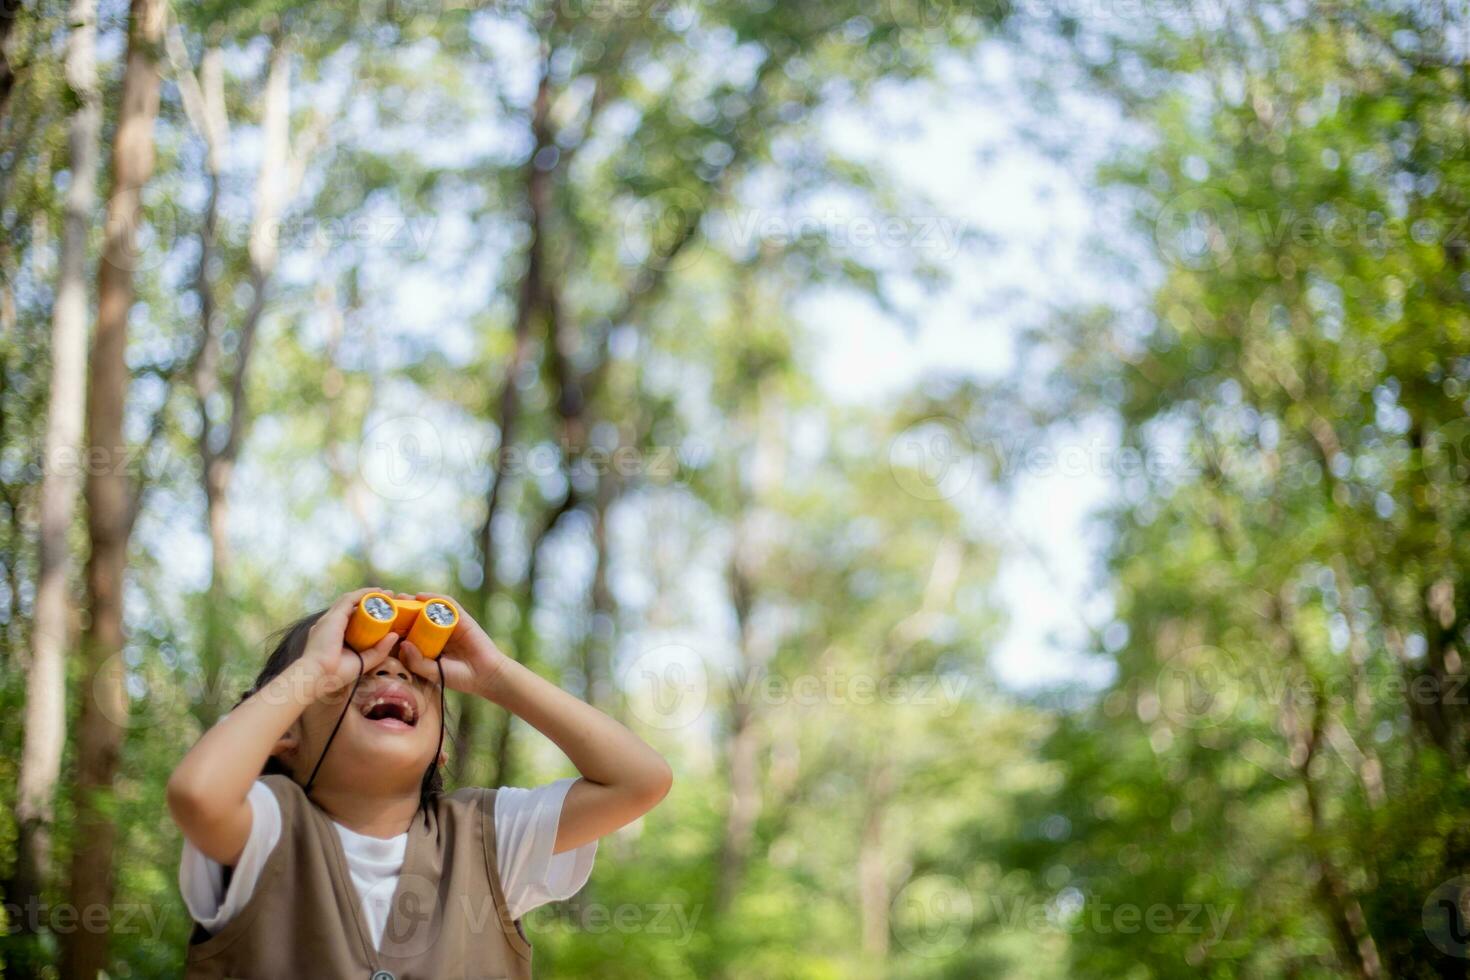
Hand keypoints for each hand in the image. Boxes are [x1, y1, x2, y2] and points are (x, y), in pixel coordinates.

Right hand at [301, 587, 399, 696]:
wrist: (317, 675)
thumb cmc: (336, 674)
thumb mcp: (363, 661)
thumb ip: (379, 650)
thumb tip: (394, 635)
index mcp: (333, 635)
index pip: (351, 619)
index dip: (367, 614)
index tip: (384, 613)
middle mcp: (330, 624)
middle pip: (352, 607)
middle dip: (370, 601)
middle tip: (389, 600)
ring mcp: (331, 618)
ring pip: (351, 600)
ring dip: (369, 595)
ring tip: (386, 594)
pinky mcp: (334, 616)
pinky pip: (350, 599)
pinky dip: (364, 593)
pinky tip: (378, 592)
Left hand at [395, 592, 509, 697]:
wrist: (485, 675)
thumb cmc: (459, 677)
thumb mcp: (432, 671)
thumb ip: (417, 662)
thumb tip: (402, 644)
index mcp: (428, 645)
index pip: (408, 632)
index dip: (394, 626)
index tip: (378, 623)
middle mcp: (436, 632)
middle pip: (416, 616)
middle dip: (402, 610)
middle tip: (386, 605)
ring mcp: (449, 624)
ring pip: (429, 608)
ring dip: (414, 601)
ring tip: (401, 598)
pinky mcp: (461, 618)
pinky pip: (447, 604)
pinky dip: (434, 598)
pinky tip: (422, 596)